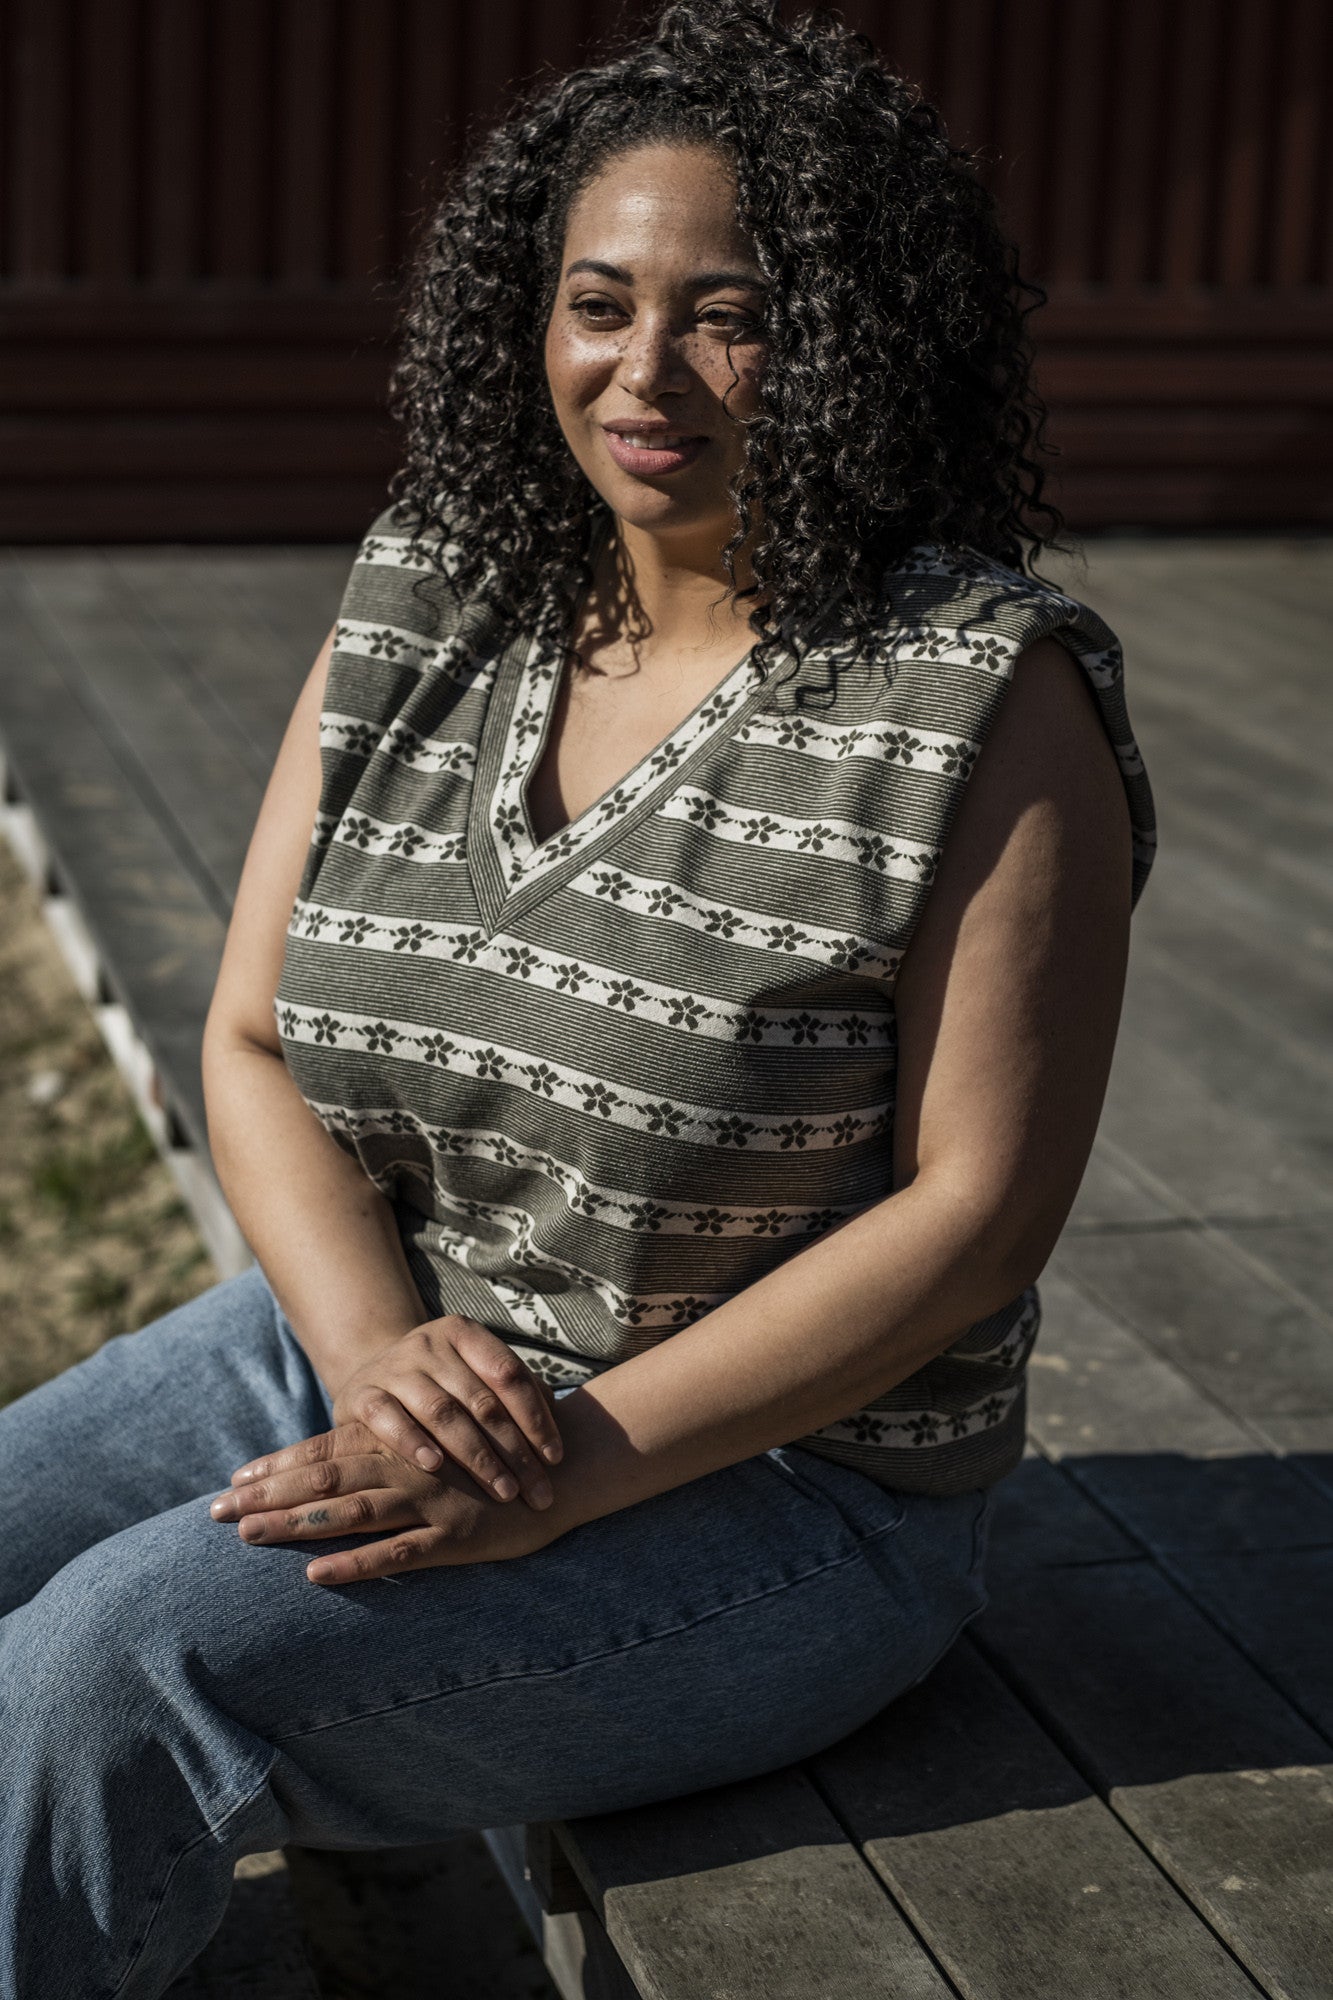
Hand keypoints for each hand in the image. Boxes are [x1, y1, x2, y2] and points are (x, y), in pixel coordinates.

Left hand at [211, 1420, 560, 1583]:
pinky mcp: (454, 1536)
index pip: (325, 1449)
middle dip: (267, 1494)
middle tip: (215, 1509)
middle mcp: (408, 1467)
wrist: (563, 1471)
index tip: (231, 1477)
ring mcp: (430, 1502)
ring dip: (295, 1524)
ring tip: (248, 1535)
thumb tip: (336, 1463)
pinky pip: (395, 1554)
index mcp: (400, 1445)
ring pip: (350, 1511)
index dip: (277, 1464)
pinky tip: (316, 1574)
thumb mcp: (440, 1450)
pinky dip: (354, 1563)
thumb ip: (393, 1454)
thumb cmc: (496, 1462)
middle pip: (324, 1477)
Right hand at [328, 1314, 562, 1510]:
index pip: (509, 1374)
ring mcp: (393, 1366)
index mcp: (464, 1333)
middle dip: (514, 1451)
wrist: (369, 1377)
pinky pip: (388, 1418)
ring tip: (502, 1490)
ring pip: (442, 1412)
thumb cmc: (440, 1386)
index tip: (555, 1458)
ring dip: (476, 1455)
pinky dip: (412, 1441)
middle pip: (481, 1400)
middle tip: (537, 1491)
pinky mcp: (360, 1394)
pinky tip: (435, 1466)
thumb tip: (555, 1440)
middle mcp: (428, 1343)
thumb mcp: (473, 1379)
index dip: (536, 1417)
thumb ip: (513, 1398)